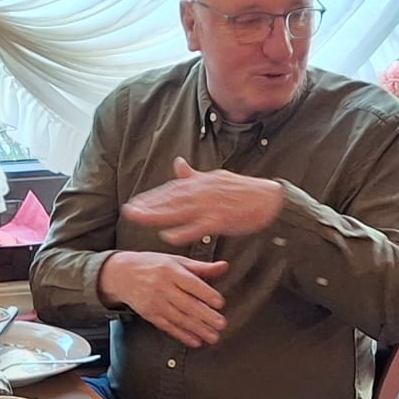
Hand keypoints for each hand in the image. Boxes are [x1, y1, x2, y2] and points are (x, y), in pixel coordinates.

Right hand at [97, 250, 228, 346]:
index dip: (206, 294)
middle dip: (205, 316)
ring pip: (179, 318)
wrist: (121, 274)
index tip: (220, 303)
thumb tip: (224, 266)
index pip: (191, 284)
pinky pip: (168, 327)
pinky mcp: (150, 315)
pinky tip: (195, 341)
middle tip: (221, 324)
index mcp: (170, 270)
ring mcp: (155, 303)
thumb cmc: (152, 265)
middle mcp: (162, 287)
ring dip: (197, 329)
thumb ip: (200, 267)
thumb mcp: (175, 260)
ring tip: (213, 337)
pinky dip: (182, 335)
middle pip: (187, 304)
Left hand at [122, 156, 284, 241]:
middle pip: (170, 199)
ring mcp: (211, 205)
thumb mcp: (216, 178)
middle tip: (128, 211)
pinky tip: (167, 236)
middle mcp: (203, 191)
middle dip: (148, 205)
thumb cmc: (244, 191)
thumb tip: (177, 163)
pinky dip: (183, 232)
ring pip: (179, 211)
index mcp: (201, 182)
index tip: (135, 202)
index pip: (172, 189)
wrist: (270, 200)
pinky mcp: (221, 220)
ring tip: (139, 219)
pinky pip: (198, 227)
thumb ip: (194, 175)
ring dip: (158, 215)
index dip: (152, 196)